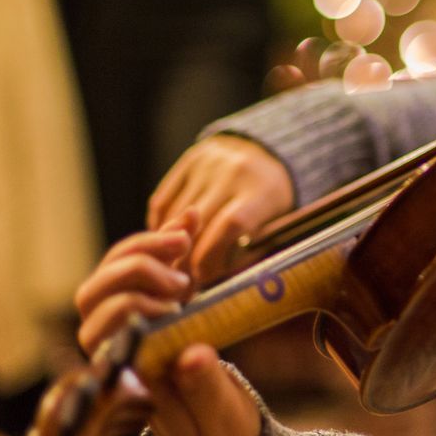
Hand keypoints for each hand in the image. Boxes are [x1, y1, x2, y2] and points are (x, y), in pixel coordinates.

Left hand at [73, 215, 260, 435]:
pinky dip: (160, 239)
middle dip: (135, 271)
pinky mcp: (150, 303)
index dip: (130, 308)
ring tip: (187, 237)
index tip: (178, 302)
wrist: (222, 434)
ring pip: (109, 273)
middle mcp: (117, 348)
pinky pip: (138, 263)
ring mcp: (130, 324)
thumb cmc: (218, 431)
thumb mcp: (218, 414)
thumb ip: (203, 387)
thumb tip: (194, 355)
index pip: (98, 332)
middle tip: (184, 274)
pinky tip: (188, 221)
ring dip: (144, 247)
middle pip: (93, 296)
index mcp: (124, 377)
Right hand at [75, 212, 197, 354]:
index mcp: (111, 285)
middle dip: (149, 263)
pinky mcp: (100, 360)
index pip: (122, 253)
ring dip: (148, 293)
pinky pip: (116, 334)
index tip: (186, 235)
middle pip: (110, 271)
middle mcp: (95, 308)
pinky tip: (172, 320)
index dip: (153, 239)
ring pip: (109, 299)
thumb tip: (192, 212)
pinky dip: (146, 320)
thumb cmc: (177, 326)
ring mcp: (93, 335)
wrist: (180, 378)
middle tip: (184, 278)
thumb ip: (178, 249)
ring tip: (178, 303)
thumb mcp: (178, 282)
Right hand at [147, 135, 294, 284]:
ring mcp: (208, 164)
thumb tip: (218, 280)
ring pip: (175, 213)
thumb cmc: (272, 199)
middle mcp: (233, 172)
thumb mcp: (276, 221)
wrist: (266, 153)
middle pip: (198, 223)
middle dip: (186, 258)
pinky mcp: (187, 161)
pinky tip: (164, 242)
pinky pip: (162, 200)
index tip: (201, 280)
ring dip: (168, 245)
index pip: (229, 226)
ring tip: (169, 267)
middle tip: (179, 282)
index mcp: (261, 190)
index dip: (210, 257)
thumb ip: (252, 249)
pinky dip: (158, 224)